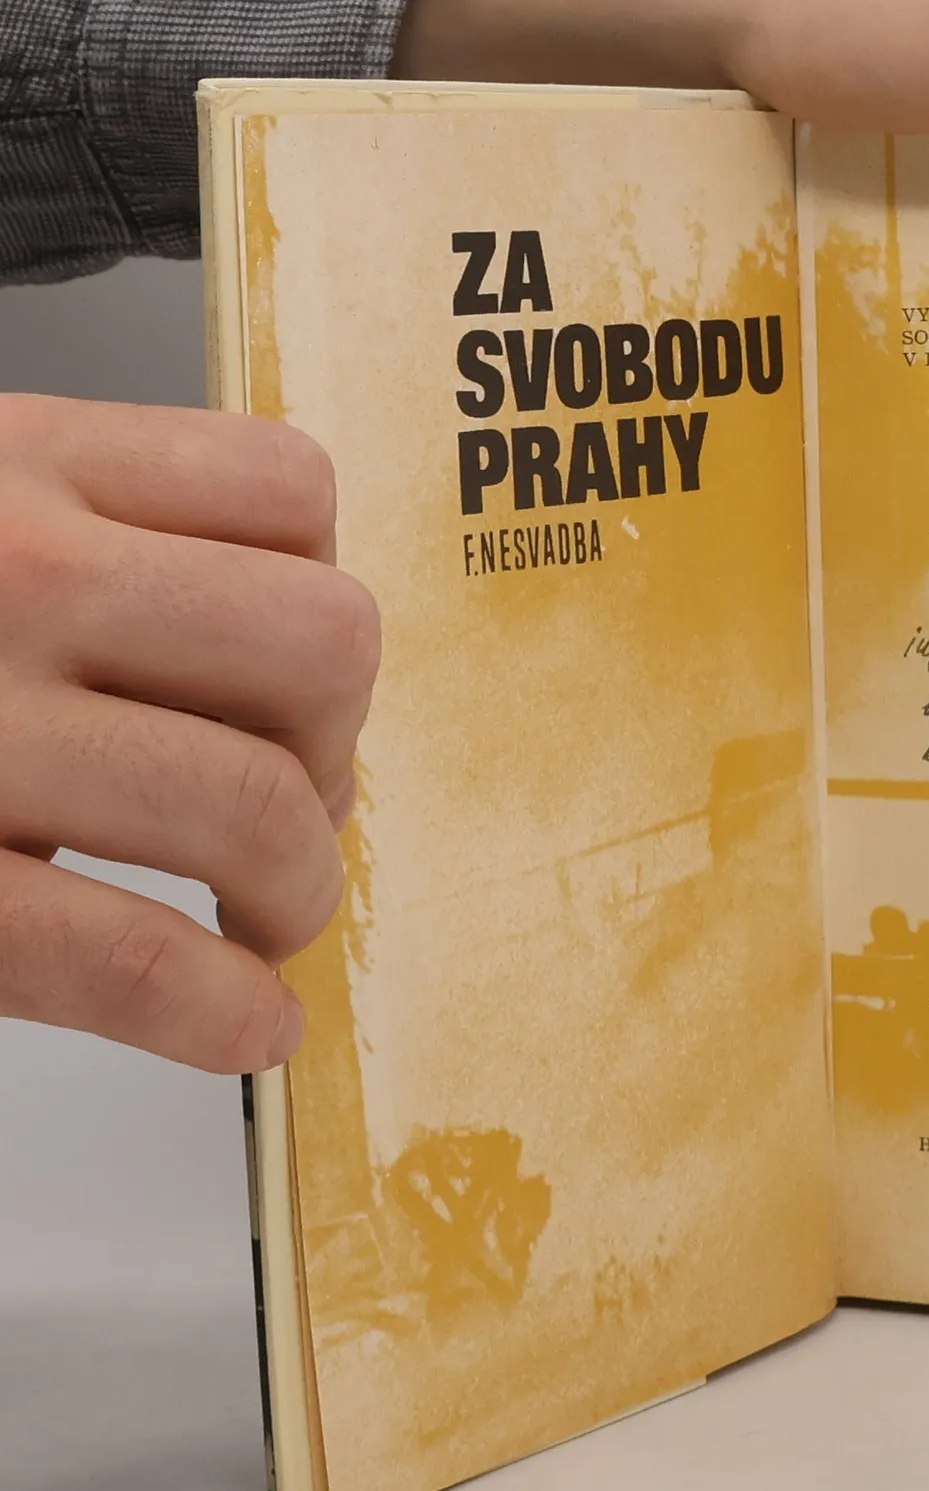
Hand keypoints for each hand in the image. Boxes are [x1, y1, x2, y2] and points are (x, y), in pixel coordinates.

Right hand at [0, 396, 377, 1071]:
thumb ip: (70, 530)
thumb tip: (252, 652)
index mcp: (13, 464)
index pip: (287, 491)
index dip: (317, 597)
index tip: (287, 681)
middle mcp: (6, 574)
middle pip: (322, 645)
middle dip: (335, 745)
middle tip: (283, 805)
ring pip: (252, 804)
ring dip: (296, 884)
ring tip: (262, 920)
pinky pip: (125, 953)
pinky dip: (217, 1008)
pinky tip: (242, 1027)